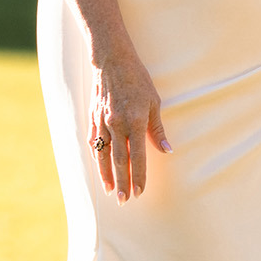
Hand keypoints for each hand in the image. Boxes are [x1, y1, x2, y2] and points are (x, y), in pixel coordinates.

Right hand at [86, 40, 167, 200]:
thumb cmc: (138, 79)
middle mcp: (116, 124)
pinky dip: (96, 157)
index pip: (137, 156)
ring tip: (111, 191)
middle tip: (124, 200)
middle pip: (118, 160)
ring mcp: (102, 122)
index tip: (140, 191)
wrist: (112, 61)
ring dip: (106, 174)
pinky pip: (94, 142)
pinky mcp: (93, 118)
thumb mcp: (154, 102)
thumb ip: (158, 128)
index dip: (138, 175)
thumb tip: (167, 150)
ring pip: (103, 155)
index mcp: (135, 121)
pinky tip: (100, 167)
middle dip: (122, 181)